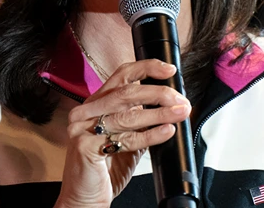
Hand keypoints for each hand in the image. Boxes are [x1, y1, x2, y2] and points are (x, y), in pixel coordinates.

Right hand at [55, 59, 190, 207]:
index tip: (169, 70)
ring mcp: (82, 127)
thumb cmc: (106, 169)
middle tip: (181, 100)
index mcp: (97, 102)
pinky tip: (166, 131)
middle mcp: (87, 111)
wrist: (85, 198)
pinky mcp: (85, 146)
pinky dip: (150, 134)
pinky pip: (125, 138)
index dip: (147, 68)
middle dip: (159, 94)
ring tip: (181, 113)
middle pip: (127, 92)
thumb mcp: (127, 137)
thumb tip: (172, 105)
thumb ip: (142, 120)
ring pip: (128, 115)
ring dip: (160, 113)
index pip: (122, 75)